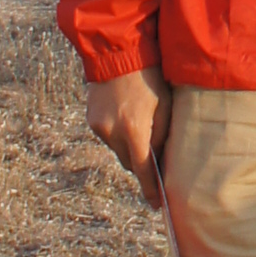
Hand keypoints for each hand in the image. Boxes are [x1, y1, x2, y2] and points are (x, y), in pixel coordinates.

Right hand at [87, 67, 169, 206]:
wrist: (118, 51)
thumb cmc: (150, 76)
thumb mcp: (164, 105)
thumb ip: (162, 136)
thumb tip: (160, 161)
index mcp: (134, 129)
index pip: (143, 170)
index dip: (151, 189)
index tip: (157, 205)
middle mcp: (112, 132)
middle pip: (128, 162)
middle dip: (140, 162)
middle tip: (155, 155)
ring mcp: (98, 126)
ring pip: (117, 149)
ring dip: (128, 145)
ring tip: (140, 123)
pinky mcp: (91, 119)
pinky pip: (107, 136)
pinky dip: (117, 133)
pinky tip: (126, 114)